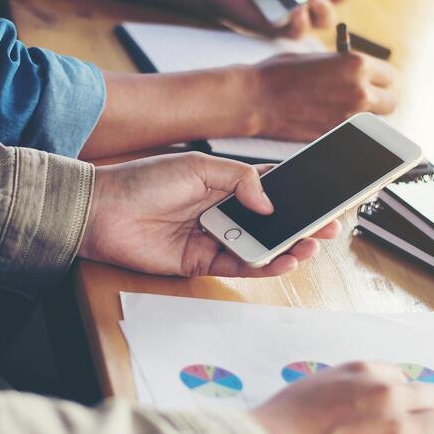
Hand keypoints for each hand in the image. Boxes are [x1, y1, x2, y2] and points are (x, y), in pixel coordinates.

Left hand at [79, 153, 341, 276]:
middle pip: (273, 222)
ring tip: (312, 246)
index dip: (299, 194)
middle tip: (331, 227)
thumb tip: (272, 204)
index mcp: (225, 183)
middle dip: (304, 225)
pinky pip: (240, 266)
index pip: (272, 189)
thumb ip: (241, 180)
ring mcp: (215, 238)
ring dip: (290, 248)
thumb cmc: (143, 181)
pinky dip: (264, 266)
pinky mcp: (202, 262)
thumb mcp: (198, 167)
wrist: (102, 211)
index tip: (327, 197)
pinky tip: (284, 260)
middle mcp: (224, 211)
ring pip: (262, 247)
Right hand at [246, 50, 396, 141]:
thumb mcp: (317, 57)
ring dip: (365, 117)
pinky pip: (354, 134)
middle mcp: (359, 91)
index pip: (389, 75)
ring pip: (375, 122)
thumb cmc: (279, 74)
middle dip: (378, 99)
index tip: (372, 80)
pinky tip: (331, 121)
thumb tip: (356, 72)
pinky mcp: (336, 136)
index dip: (379, 78)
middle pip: (390, 101)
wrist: (256, 99)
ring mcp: (349, 117)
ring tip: (344, 110)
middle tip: (364, 97)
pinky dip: (347, 129)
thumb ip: (343, 65)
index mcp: (356, 64)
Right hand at [252, 361, 433, 433]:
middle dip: (426, 415)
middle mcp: (387, 395)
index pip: (402, 379)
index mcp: (362, 372)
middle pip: (433, 399)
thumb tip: (359, 407)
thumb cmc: (278, 428)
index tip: (393, 414)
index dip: (399, 399)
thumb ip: (344, 390)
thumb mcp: (311, 387)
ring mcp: (398, 430)